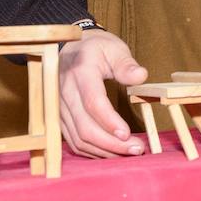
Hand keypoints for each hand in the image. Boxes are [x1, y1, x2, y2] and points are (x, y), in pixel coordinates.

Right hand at [57, 31, 149, 157]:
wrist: (69, 49)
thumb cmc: (95, 48)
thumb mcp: (114, 48)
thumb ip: (127, 64)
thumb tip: (141, 76)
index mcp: (80, 72)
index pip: (93, 102)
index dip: (109, 121)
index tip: (127, 134)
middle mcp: (65, 92)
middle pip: (85, 126)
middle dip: (112, 143)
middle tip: (136, 149)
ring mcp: (59, 107)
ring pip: (79, 138)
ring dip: (104, 151)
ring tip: (128, 152)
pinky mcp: (59, 118)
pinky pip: (73, 141)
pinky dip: (92, 151)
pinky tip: (111, 151)